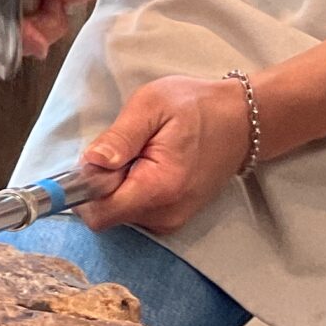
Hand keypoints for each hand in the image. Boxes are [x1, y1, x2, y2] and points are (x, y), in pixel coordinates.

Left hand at [76, 74, 253, 233]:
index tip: (90, 162)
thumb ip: (120, 137)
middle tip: (123, 150)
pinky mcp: (173, 217)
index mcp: (159, 188)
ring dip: (117, 186)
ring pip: (118, 213)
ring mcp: (172, 219)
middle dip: (101, 184)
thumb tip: (90, 161)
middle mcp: (166, 213)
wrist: (242, 120)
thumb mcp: (152, 105)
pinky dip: (131, 190)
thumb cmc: (197, 107)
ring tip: (141, 154)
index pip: (99, 214)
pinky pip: (134, 211)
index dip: (82, 190)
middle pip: (106, 213)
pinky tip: (148, 165)